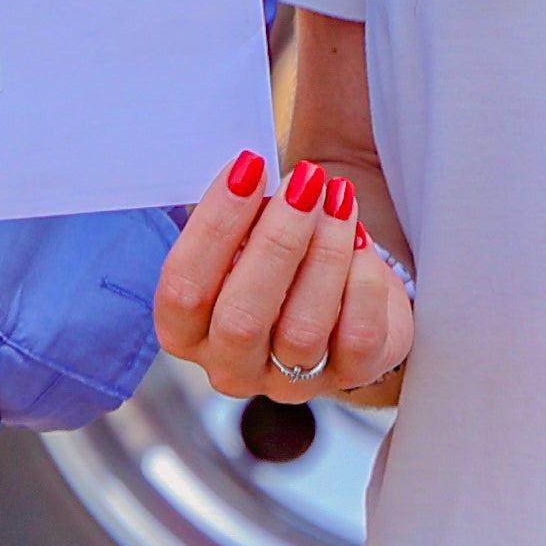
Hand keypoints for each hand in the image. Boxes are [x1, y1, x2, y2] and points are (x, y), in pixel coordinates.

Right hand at [157, 151, 413, 403]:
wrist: (336, 275)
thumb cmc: (275, 241)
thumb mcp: (244, 223)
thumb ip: (235, 201)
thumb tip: (250, 165)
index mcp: (185, 328)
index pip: (183, 288)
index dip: (215, 225)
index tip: (249, 166)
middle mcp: (230, 364)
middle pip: (240, 318)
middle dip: (277, 240)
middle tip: (304, 181)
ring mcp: (288, 380)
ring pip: (302, 329)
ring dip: (324, 253)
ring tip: (338, 199)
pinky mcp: (348, 373)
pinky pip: (356, 337)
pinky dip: (362, 282)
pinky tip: (362, 240)